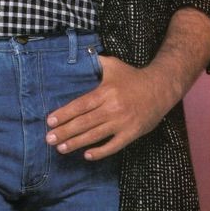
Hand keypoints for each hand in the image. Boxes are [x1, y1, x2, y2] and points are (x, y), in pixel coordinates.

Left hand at [45, 55, 177, 159]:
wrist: (160, 88)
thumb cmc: (133, 76)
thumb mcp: (113, 65)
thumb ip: (95, 61)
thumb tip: (79, 55)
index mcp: (105, 92)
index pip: (80, 105)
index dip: (64, 114)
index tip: (50, 121)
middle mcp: (112, 108)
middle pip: (84, 122)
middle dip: (64, 131)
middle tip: (48, 139)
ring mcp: (122, 123)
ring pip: (95, 135)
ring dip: (76, 143)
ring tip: (61, 148)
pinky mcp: (131, 134)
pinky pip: (113, 146)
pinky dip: (100, 152)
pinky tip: (86, 155)